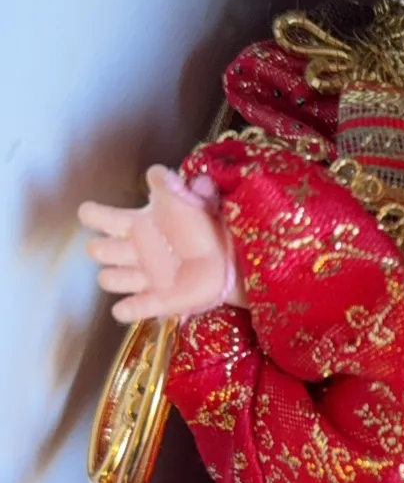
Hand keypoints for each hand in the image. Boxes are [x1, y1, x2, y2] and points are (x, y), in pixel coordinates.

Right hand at [79, 166, 240, 322]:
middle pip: (97, 250)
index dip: (92, 216)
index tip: (93, 214)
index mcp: (137, 224)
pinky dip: (127, 309)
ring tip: (138, 273)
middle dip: (103, 249)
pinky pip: (135, 308)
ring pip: (109, 279)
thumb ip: (169, 185)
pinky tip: (124, 308)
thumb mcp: (188, 198)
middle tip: (127, 246)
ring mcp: (145, 277)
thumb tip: (155, 172)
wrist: (232, 255)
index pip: (99, 218)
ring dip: (114, 277)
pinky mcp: (160, 300)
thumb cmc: (206, 224)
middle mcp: (134, 251)